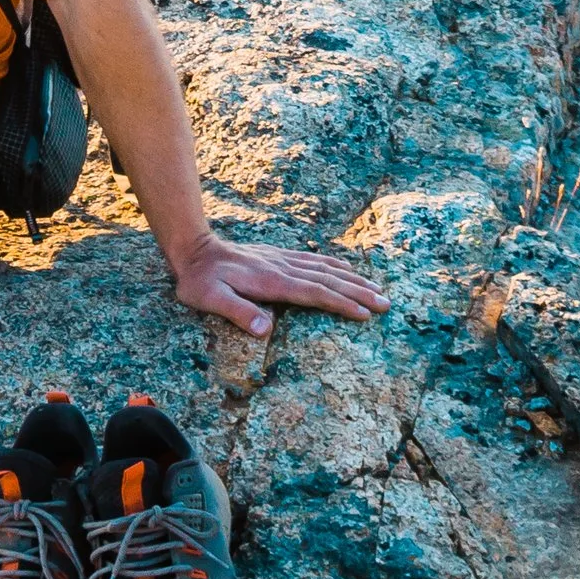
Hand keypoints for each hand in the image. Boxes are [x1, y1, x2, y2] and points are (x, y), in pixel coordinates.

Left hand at [167, 233, 387, 338]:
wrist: (193, 250)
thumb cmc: (200, 280)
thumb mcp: (210, 299)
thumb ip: (238, 312)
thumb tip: (267, 329)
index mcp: (272, 282)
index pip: (314, 293)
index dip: (341, 303)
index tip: (365, 313)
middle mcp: (282, 269)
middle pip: (328, 280)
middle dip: (358, 292)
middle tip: (386, 304)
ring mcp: (282, 261)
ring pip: (325, 269)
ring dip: (353, 279)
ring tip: (377, 289)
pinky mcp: (278, 257)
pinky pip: (314, 260)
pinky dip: (334, 265)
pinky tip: (347, 269)